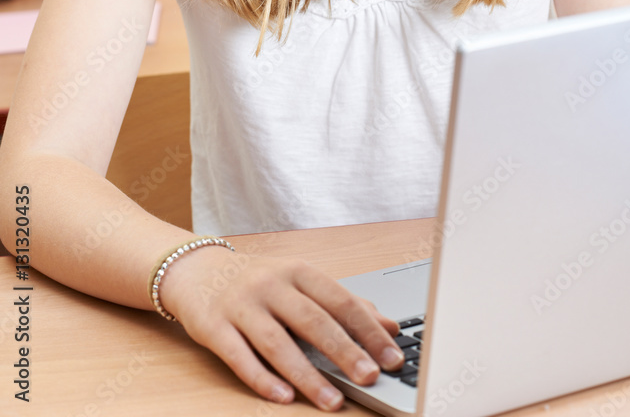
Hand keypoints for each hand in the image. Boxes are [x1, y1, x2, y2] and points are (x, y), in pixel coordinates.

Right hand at [160, 247, 404, 409]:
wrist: (197, 270)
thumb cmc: (258, 281)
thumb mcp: (299, 282)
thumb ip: (342, 304)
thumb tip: (389, 326)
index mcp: (297, 271)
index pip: (340, 300)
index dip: (368, 329)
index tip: (391, 355)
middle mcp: (271, 284)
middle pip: (312, 320)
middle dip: (344, 351)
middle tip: (369, 378)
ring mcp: (241, 305)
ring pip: (278, 343)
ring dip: (308, 375)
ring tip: (333, 401)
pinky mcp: (214, 326)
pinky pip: (240, 357)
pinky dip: (262, 378)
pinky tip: (283, 397)